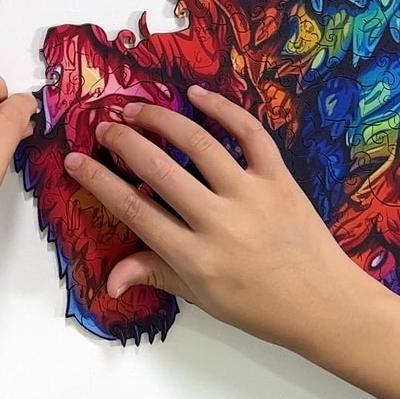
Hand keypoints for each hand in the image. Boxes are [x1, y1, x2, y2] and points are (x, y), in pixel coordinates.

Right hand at [64, 86, 381, 353]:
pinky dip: (223, 109)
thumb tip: (111, 277)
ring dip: (163, 121)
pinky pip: (250, 134)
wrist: (322, 302)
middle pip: (160, 171)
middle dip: (125, 143)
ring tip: (138, 108)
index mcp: (195, 257)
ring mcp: (252, 195)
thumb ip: (156, 275)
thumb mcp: (202, 297)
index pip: (136, 212)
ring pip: (200, 145)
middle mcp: (220, 222)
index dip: (101, 182)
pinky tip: (197, 95)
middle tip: (105, 126)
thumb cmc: (259, 303)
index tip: (77, 161)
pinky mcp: (278, 177)